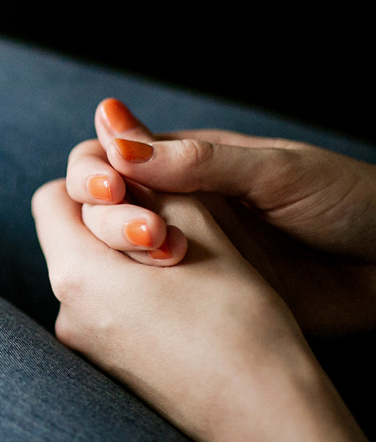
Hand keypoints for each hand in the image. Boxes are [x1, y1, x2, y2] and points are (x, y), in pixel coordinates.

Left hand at [33, 180, 375, 441]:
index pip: (52, 199)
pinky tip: (183, 298)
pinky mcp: (109, 367)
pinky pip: (106, 309)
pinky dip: (132, 291)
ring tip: (183, 264)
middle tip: (169, 232)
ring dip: (125, 256)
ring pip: (91, 274)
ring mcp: (85, 345)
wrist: (265, 418)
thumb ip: (153, 181)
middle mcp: (66, 312)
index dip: (94, 182)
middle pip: (69, 238)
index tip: (140, 190)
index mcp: (74, 274)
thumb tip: (118, 145)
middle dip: (113, 219)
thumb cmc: (238, 322)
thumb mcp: (199, 230)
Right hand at [65, 98, 375, 334]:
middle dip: (107, 219)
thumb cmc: (348, 202)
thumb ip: (194, 162)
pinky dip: (136, 300)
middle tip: (148, 236)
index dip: (93, 173)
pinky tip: (150, 301)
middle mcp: (173, 208)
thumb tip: (113, 140)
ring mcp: (183, 256)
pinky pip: (149, 301)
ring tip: (166, 259)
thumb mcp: (275, 171)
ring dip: (119, 257)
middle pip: (99, 209)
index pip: (106, 158)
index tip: (109, 190)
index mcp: (182, 164)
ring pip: (114, 257)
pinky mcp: (200, 301)